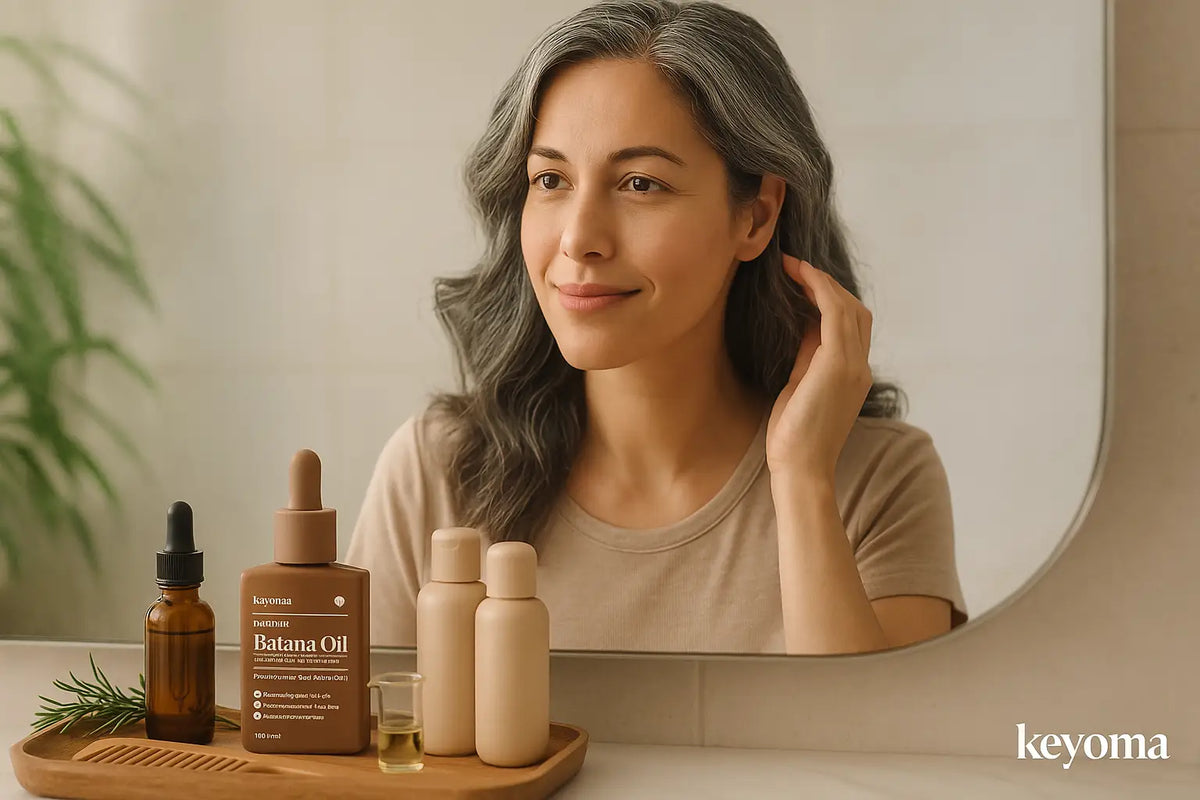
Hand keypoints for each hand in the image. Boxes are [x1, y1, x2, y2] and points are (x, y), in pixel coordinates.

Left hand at [766, 254, 873, 484]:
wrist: (800, 469)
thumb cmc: (793, 437)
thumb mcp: (800, 386)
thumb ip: (807, 357)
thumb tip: (803, 325)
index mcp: (853, 374)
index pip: (850, 324)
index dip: (828, 298)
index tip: (799, 281)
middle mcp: (859, 367)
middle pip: (854, 309)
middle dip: (825, 284)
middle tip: (793, 267)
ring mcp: (853, 365)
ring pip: (847, 306)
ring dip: (820, 280)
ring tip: (792, 266)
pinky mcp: (838, 364)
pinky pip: (834, 312)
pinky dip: (818, 288)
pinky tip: (798, 275)